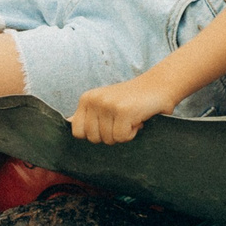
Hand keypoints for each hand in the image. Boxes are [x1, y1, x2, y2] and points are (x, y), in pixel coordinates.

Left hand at [69, 73, 183, 144]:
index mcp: (86, 98)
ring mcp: (108, 104)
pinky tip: (137, 119)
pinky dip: (132, 133)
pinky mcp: (123, 111)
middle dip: (110, 135)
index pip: (78, 132)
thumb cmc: (131, 99)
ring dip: (123, 133)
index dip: (95, 134)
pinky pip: (122, 137)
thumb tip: (67, 122)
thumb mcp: (104, 103)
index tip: (108, 123)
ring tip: (130, 117)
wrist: (158, 86)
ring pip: (109, 139)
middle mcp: (94, 100)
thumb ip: (87, 114)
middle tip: (122, 119)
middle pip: (93, 138)